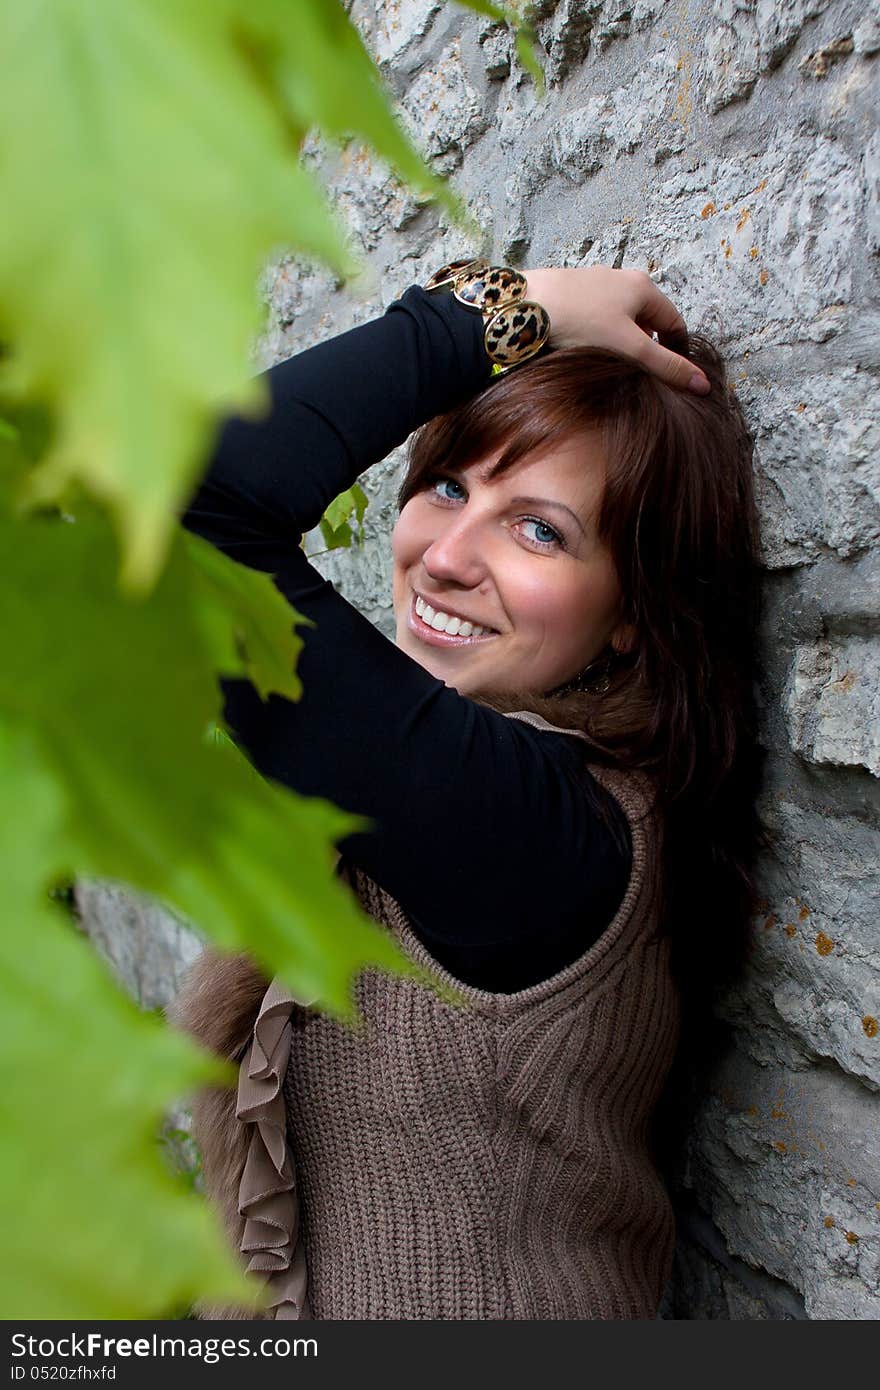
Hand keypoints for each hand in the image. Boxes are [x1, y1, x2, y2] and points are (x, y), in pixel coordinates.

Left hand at [524, 266, 710, 394]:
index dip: (677, 352)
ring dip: (622, 342)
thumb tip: (702, 385)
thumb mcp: (629, 348)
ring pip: (621, 319)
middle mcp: (622, 278)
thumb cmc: (580, 323)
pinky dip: (599, 335)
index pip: (675, 323)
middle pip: (648, 321)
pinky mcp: (572, 292)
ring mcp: (595, 283)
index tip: (670, 377)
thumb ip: (666, 366)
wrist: (525, 307)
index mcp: (644, 287)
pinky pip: (597, 317)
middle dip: (647, 348)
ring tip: (609, 365)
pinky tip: (584, 350)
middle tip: (637, 375)